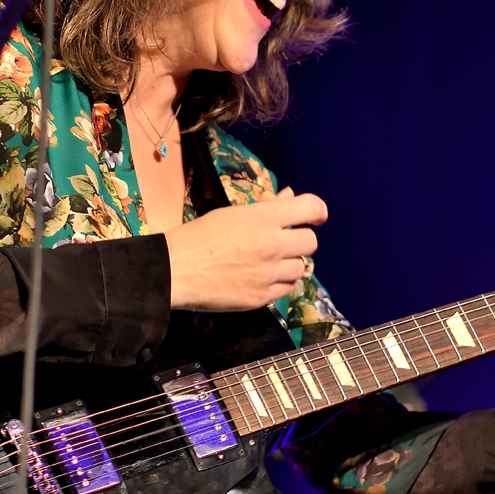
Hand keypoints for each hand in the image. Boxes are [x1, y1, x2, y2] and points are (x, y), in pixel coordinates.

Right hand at [164, 186, 326, 310]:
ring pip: (301, 268)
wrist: (176, 270)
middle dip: (300, 241)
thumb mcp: (233, 214)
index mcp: (264, 218)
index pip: (310, 208)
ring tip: (270, 263)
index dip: (318, 211)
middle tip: (285, 243)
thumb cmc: (199, 236)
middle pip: (311, 242)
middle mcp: (272, 244)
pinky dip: (281, 283)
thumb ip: (267, 207)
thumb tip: (290, 196)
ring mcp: (268, 273)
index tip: (316, 218)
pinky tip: (265, 279)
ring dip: (290, 265)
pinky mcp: (261, 297)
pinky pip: (287, 289)